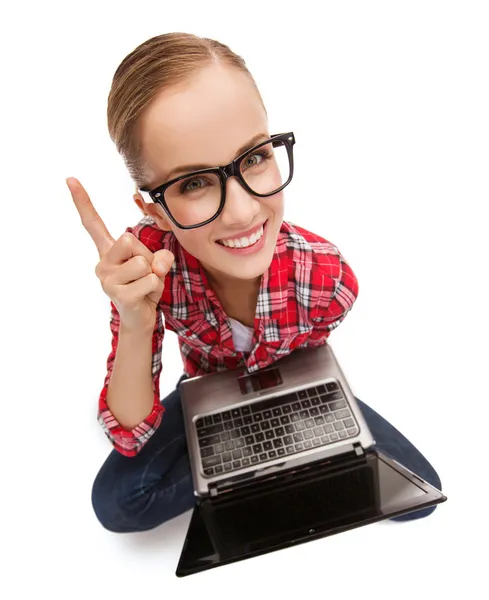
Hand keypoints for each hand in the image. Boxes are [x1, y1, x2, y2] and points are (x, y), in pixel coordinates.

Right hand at [67, 177, 173, 332]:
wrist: (140, 318)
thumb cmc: (145, 287)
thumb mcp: (155, 265)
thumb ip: (160, 257)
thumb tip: (157, 264)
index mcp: (108, 251)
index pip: (93, 224)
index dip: (82, 201)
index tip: (70, 178)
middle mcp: (102, 263)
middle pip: (130, 240)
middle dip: (147, 256)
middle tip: (144, 273)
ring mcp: (107, 279)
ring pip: (143, 263)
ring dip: (153, 275)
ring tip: (145, 285)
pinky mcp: (118, 294)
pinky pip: (149, 280)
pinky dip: (155, 287)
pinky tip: (145, 296)